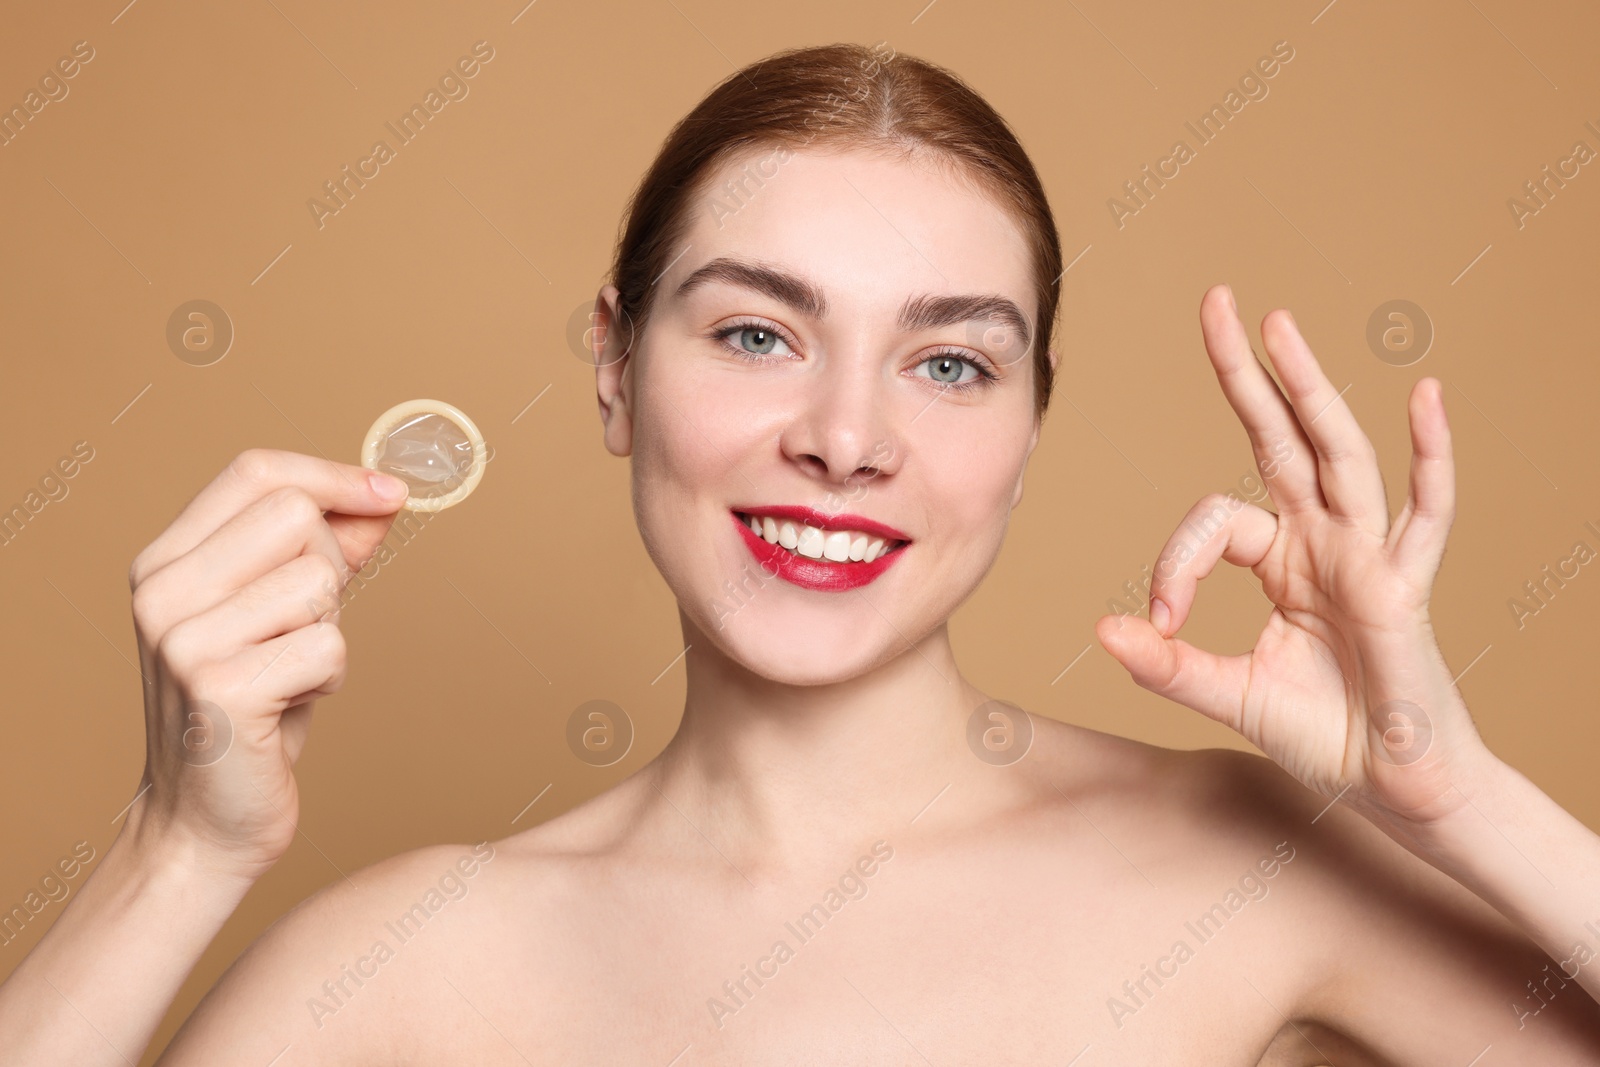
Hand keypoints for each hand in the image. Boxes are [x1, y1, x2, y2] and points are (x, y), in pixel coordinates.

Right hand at [124, 449, 408, 879]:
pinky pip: (328, 648)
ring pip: (318, 584)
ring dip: (329, 632)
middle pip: (295, 517)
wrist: (203, 823)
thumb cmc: (250, 715)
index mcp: (166, 561)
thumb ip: (323, 552)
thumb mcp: (280, 617)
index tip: (391, 493)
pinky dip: (330, 679)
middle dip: (331, 567)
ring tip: (289, 674)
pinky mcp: (220, 689)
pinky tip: (290, 707)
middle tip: (305, 627)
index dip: (334, 476)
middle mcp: (162, 592)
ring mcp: (184, 640)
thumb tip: (382, 496)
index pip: (255, 472)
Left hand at [1095, 284, 1488, 832]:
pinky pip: (1425, 514)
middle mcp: (1325, 541)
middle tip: (1217, 302)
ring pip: (1337, 455)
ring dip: (1307, 388)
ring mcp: (1368, 556)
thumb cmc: (1323, 734)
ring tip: (1277, 325)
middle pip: (1282, 438)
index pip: (1216, 521)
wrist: (1393, 788)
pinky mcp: (1404, 588)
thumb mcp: (1229, 696)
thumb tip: (1100, 631)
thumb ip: (1169, 664)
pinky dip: (1429, 456)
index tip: (1158, 619)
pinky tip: (1424, 396)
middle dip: (1248, 373)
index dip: (1175, 561)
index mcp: (1282, 559)